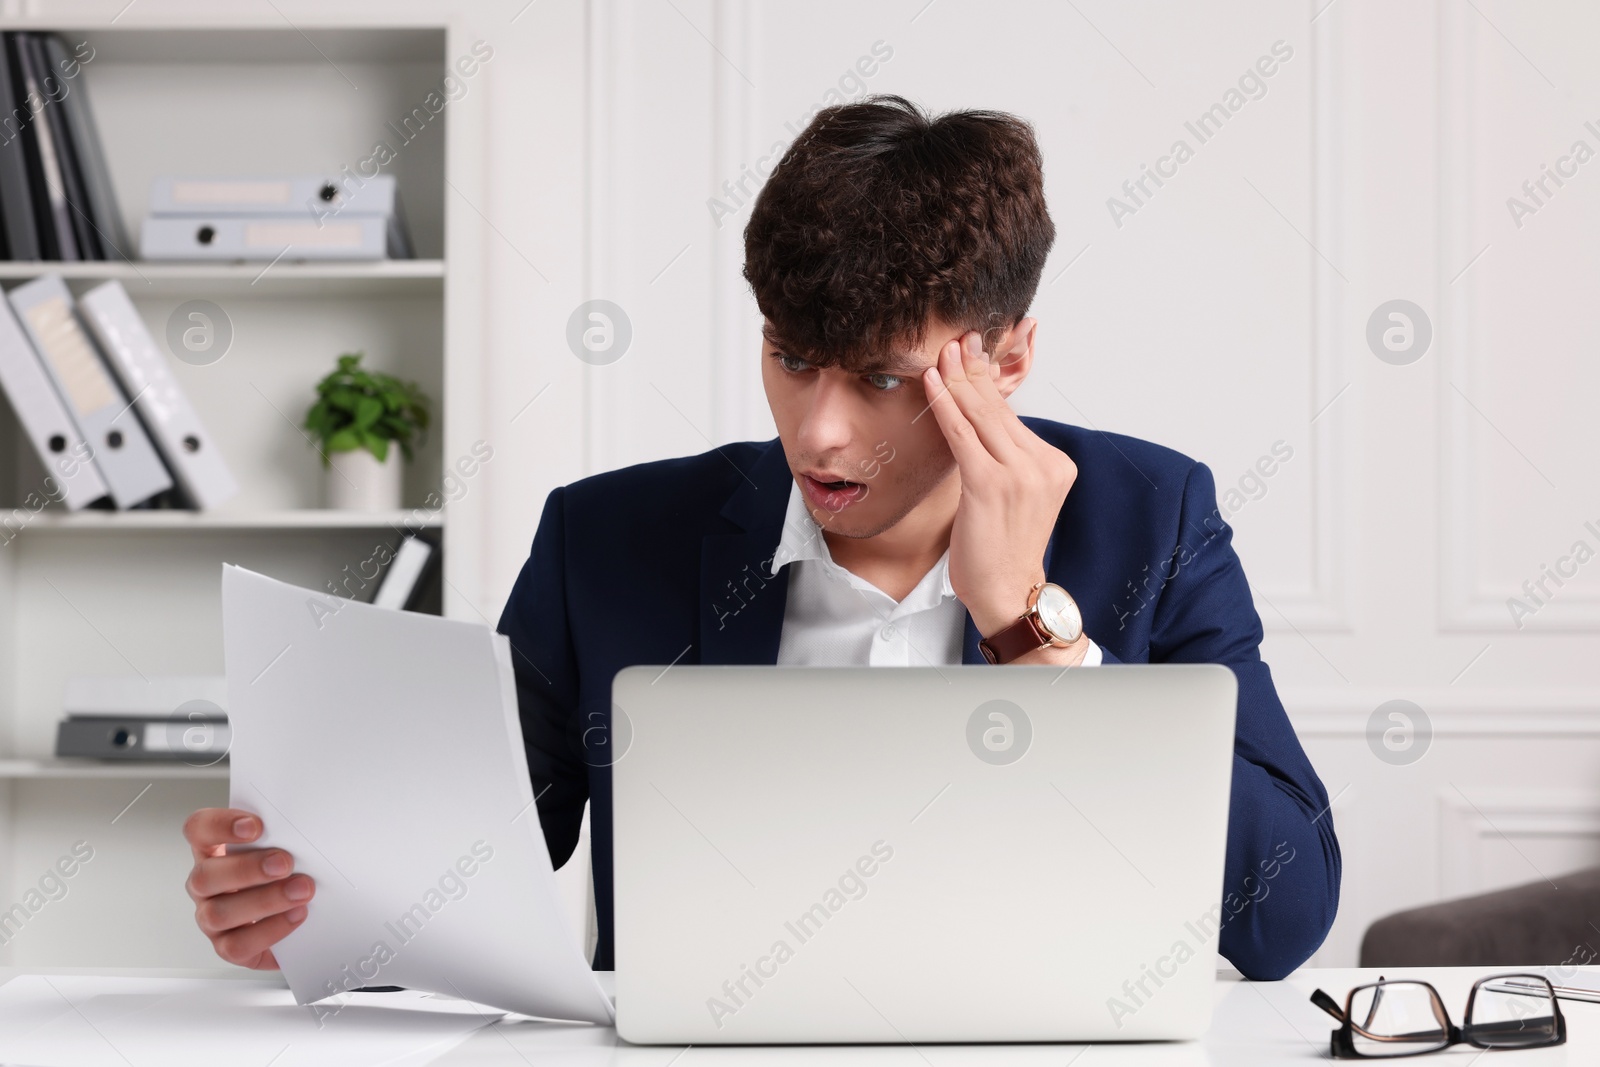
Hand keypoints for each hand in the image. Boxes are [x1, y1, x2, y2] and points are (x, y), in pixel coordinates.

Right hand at [183, 808, 313, 968]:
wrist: (297, 916)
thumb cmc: (284, 872)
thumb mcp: (282, 846)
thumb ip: (284, 834)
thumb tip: (310, 824)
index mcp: (213, 850)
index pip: (199, 830)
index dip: (220, 826)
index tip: (256, 826)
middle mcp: (205, 884)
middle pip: (204, 876)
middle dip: (247, 869)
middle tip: (285, 863)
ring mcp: (211, 917)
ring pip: (218, 913)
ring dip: (264, 901)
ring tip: (301, 891)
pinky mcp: (226, 946)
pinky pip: (237, 945)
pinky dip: (270, 930)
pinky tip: (296, 915)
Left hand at [923, 329, 1079, 641]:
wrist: (1007, 590)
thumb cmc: (1003, 546)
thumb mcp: (1016, 495)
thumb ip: (1005, 458)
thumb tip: (979, 420)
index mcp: (1054, 464)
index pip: (1013, 414)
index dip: (989, 381)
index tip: (974, 351)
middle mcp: (1043, 464)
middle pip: (999, 407)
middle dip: (973, 369)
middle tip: (958, 337)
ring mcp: (1019, 474)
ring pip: (981, 415)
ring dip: (957, 379)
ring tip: (942, 351)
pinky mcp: (990, 484)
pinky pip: (962, 435)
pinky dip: (944, 405)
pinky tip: (932, 382)